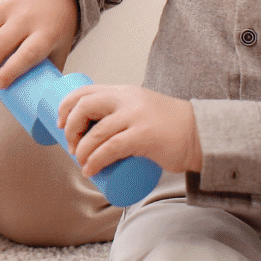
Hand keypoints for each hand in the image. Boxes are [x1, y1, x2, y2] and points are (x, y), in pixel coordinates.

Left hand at [61, 83, 201, 176]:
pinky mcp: (143, 136)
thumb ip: (122, 111)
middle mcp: (127, 100)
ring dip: (81, 150)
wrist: (201, 134)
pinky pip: (110, 148)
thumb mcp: (141, 108)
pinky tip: (90, 170)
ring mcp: (135, 117)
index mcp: (123, 91)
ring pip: (96, 132)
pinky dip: (95, 160)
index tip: (59, 122)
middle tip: (70, 145)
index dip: (66, 105)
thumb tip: (94, 128)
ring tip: (81, 163)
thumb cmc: (169, 126)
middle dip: (69, 127)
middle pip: (85, 107)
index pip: (86, 90)